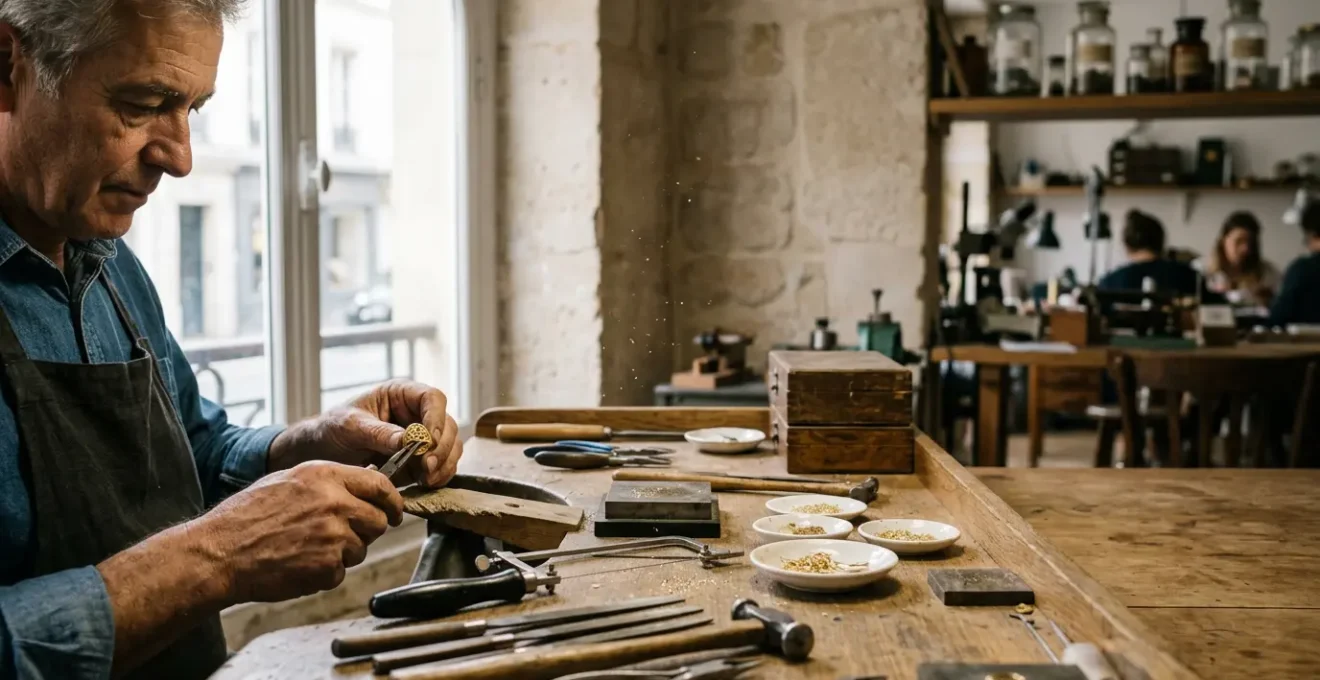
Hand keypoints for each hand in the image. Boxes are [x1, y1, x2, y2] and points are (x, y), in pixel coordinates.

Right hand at [201, 461, 403, 603]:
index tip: (394, 510)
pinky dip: (325, 572)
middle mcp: (335, 503)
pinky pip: (341, 571)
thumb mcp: (288, 480)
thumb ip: (328, 481)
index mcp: (326, 476)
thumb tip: (360, 487)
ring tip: (307, 547)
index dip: (392, 501)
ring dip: (343, 552)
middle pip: (379, 521)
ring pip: (361, 548)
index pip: (380, 485)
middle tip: (345, 534)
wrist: (220, 551)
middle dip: (368, 529)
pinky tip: (298, 563)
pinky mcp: (327, 567)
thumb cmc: (247, 516)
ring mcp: (333, 537)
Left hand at [269, 379, 462, 486]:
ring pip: (450, 447)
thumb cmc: (333, 429)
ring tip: (426, 480)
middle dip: (441, 448)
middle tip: (427, 468)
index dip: (436, 418)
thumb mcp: (351, 427)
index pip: (432, 398)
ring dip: (443, 465)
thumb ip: (379, 433)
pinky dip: (438, 476)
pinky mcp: (421, 459)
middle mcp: (417, 413)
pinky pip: (441, 466)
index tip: (428, 441)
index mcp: (401, 395)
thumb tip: (409, 441)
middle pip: (448, 425)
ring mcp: (422, 438)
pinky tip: (424, 484)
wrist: (322, 452)